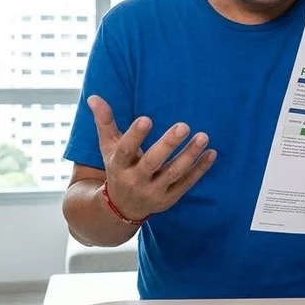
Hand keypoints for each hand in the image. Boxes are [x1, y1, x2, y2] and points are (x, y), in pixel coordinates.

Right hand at [88, 95, 215, 220]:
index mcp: (119, 165)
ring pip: (173, 173)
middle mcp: (135, 180)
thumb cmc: (117, 168)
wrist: (121, 207)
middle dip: (168, 145)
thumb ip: (104, 122)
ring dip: (189, 155)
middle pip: (152, 162)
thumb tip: (93, 96)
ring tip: (203, 136)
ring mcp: (153, 192)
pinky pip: (186, 184)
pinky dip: (200, 169)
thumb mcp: (108, 147)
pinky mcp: (169, 199)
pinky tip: (211, 153)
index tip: (146, 119)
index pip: (126, 149)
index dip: (135, 135)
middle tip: (184, 125)